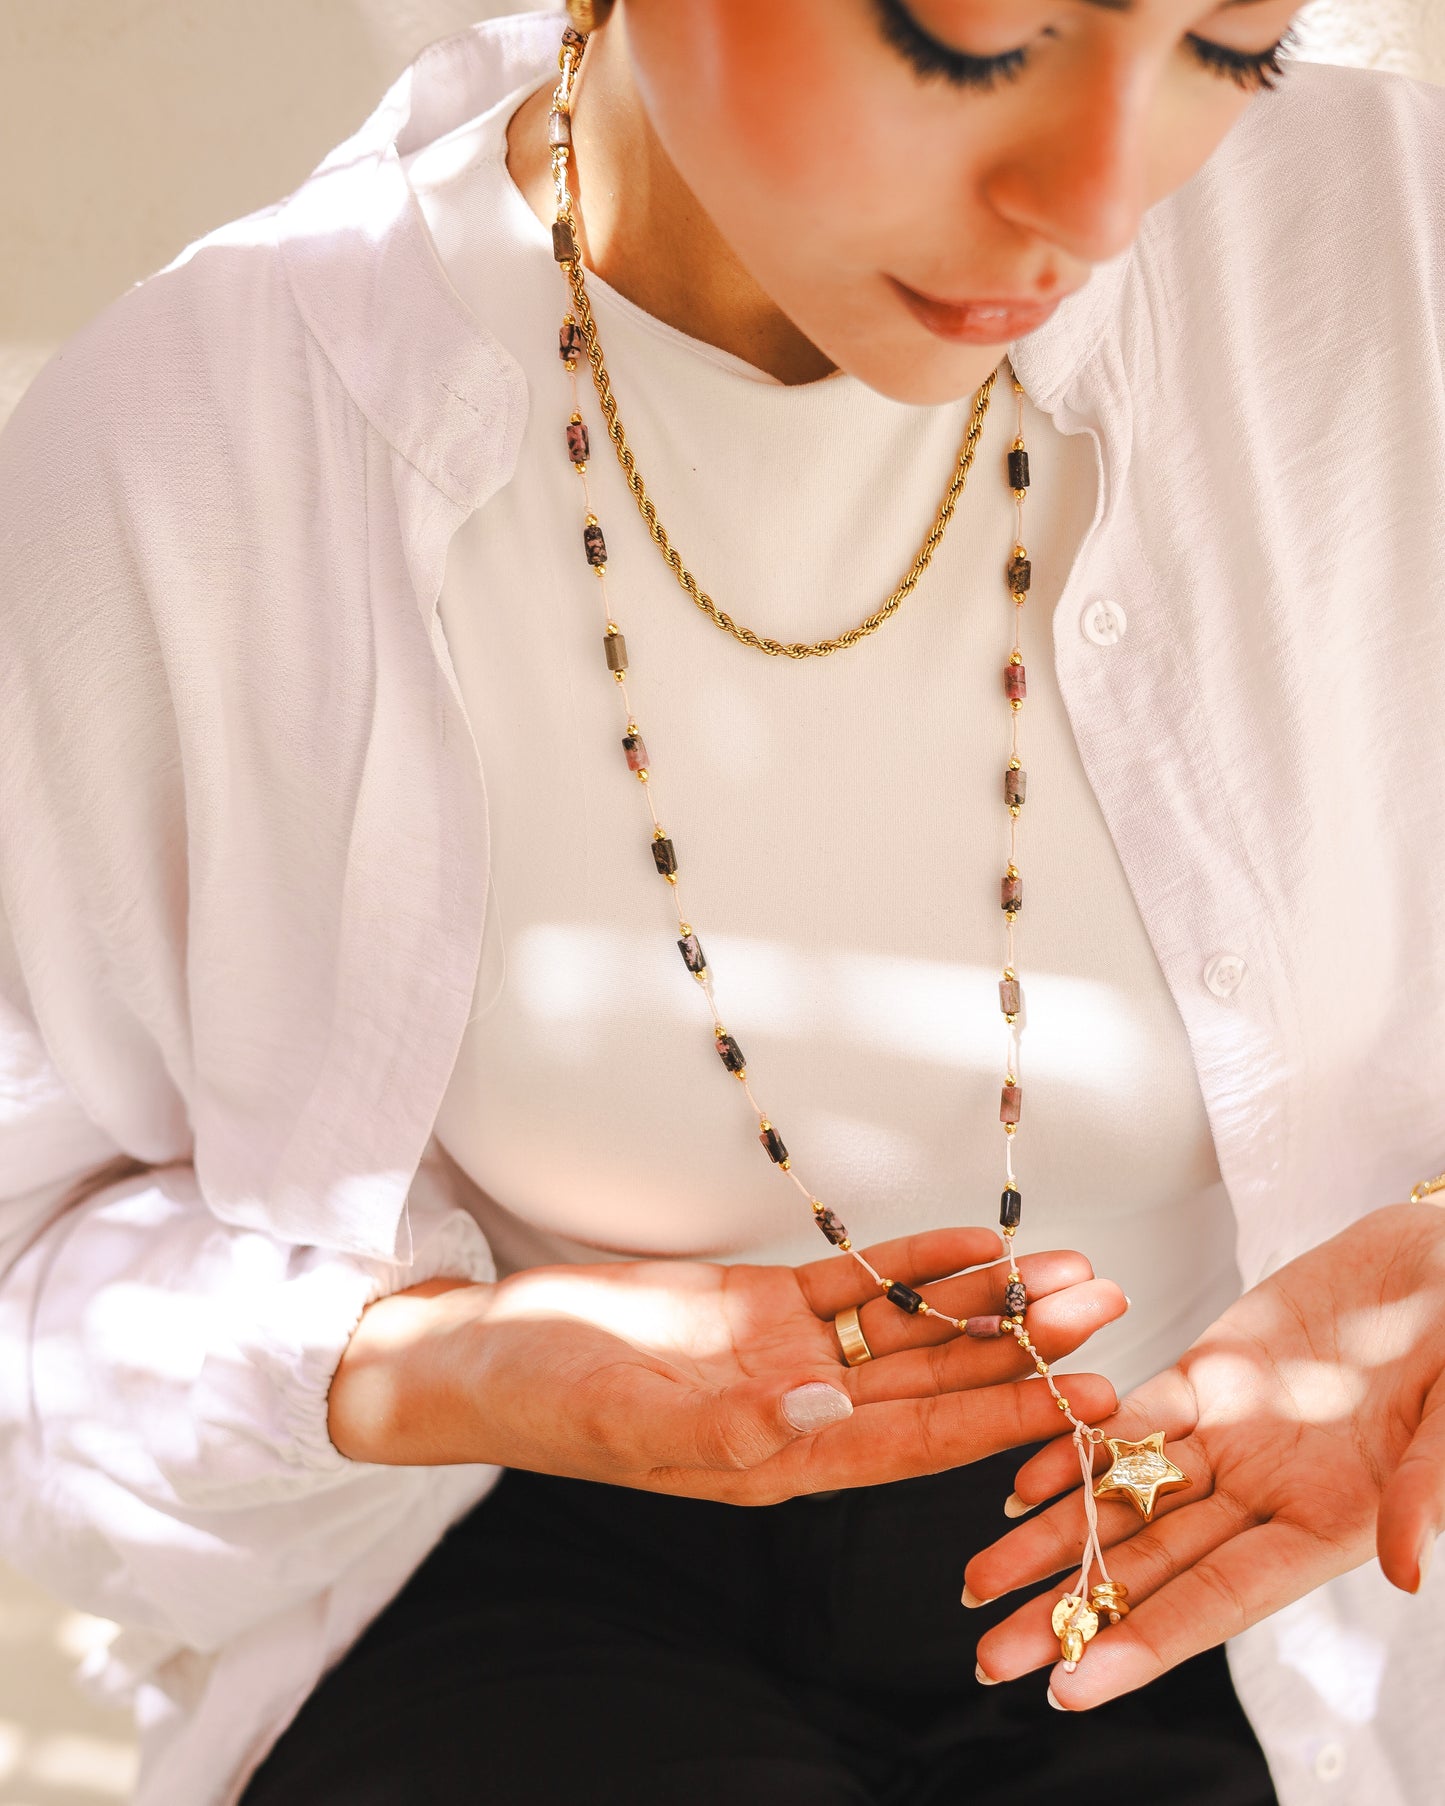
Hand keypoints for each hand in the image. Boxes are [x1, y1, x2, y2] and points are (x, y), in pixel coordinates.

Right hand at [330, 1226, 1126, 1502]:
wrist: (483, 1350)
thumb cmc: (546, 1396)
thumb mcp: (636, 1417)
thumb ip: (743, 1423)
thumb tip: (838, 1411)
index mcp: (784, 1461)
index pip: (920, 1444)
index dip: (1005, 1423)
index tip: (1086, 1405)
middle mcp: (801, 1410)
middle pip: (934, 1382)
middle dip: (1021, 1354)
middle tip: (1106, 1314)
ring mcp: (784, 1352)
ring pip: (907, 1328)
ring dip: (983, 1302)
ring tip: (1066, 1271)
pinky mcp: (758, 1301)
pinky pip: (853, 1280)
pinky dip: (910, 1262)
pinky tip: (971, 1244)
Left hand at [966, 1202, 1444, 1706]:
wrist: (1444, 1253)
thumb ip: (1426, 1488)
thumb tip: (1402, 1572)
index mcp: (1331, 1525)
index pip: (1221, 1601)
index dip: (1146, 1644)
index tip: (1072, 1689)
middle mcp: (1270, 1495)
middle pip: (1153, 1566)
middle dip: (1070, 1612)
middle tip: (991, 1658)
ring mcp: (1235, 1436)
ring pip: (1127, 1499)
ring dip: (1052, 1539)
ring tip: (980, 1583)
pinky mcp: (1211, 1373)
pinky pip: (1133, 1419)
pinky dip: (1077, 1447)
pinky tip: (1021, 1482)